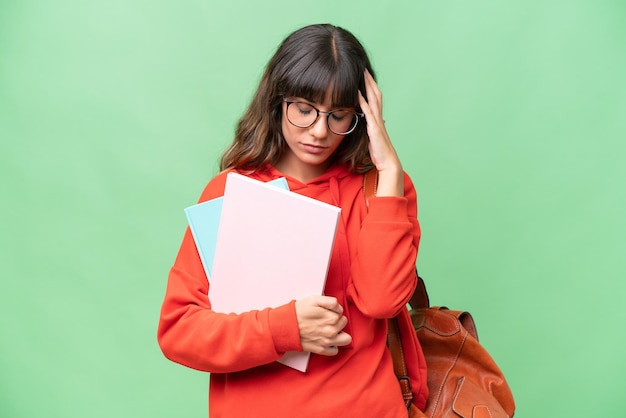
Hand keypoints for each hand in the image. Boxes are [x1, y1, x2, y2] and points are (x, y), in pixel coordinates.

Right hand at [295, 295, 351, 355]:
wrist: (286, 326)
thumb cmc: (299, 312)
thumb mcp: (314, 300)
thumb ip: (331, 301)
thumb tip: (339, 308)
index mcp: (331, 317)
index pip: (341, 312)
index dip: (334, 310)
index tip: (326, 311)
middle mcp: (331, 331)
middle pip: (343, 323)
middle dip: (337, 321)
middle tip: (325, 319)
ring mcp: (327, 341)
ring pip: (346, 339)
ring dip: (340, 334)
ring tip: (330, 330)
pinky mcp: (322, 349)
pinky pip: (335, 350)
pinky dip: (332, 346)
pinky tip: (326, 339)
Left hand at [358, 70, 403, 195]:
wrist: (388, 164)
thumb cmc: (380, 153)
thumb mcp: (374, 138)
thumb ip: (372, 129)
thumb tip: (373, 123)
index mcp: (378, 120)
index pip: (375, 99)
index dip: (370, 87)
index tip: (364, 76)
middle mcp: (379, 118)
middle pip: (376, 95)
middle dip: (369, 81)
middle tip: (363, 68)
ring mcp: (377, 123)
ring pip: (374, 100)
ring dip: (368, 87)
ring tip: (362, 74)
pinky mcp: (375, 129)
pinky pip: (368, 113)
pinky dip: (363, 103)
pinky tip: (358, 94)